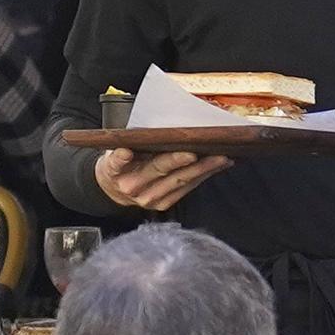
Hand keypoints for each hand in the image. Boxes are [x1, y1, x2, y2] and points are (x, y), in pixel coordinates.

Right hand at [94, 146, 231, 211]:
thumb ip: (129, 142)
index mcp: (118, 171)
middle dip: (186, 161)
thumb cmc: (119, 162)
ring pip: (181, 181)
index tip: (151, 151)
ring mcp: (150, 199)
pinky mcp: (163, 204)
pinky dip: (204, 176)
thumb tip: (156, 130)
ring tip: (221, 157)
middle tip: (206, 151)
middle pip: (164, 171)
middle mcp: (134, 187)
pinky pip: (187, 188)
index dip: (144, 157)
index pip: (130, 161)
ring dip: (204, 169)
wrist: (112, 188)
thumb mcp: (115, 149)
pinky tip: (218, 166)